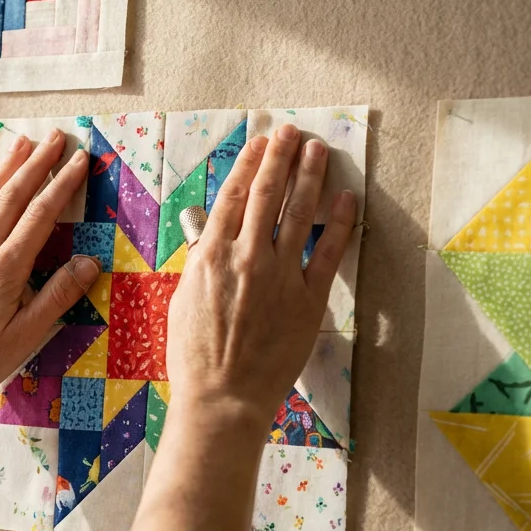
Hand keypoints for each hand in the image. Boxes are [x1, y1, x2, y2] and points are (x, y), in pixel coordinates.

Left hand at [0, 128, 101, 405]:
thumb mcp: (26, 336)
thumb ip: (57, 296)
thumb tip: (88, 262)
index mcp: (6, 269)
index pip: (41, 216)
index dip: (62, 185)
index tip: (81, 160)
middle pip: (13, 197)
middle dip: (37, 164)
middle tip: (58, 137)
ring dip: (6, 169)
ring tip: (22, 143)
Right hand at [166, 124, 356, 433]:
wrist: (223, 397)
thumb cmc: (196, 356)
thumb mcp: (184, 299)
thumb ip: (202, 263)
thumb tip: (212, 235)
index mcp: (211, 256)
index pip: (233, 196)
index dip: (249, 164)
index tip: (260, 142)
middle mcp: (247, 258)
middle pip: (267, 194)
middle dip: (281, 157)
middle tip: (292, 132)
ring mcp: (280, 277)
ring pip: (298, 213)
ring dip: (309, 176)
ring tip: (318, 150)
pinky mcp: (308, 300)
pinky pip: (329, 253)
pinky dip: (339, 223)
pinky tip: (346, 199)